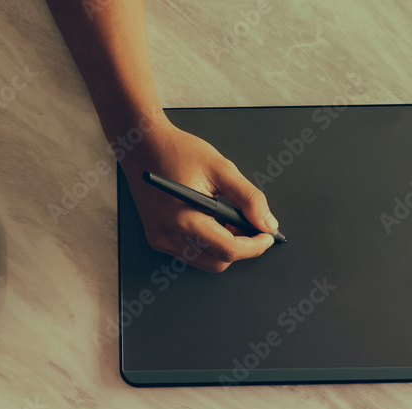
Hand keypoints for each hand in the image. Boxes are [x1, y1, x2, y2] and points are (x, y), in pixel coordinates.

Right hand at [123, 121, 278, 271]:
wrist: (143, 144)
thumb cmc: (177, 151)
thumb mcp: (221, 169)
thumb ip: (249, 198)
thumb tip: (267, 223)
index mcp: (184, 219)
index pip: (228, 250)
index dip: (254, 247)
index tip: (267, 237)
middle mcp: (167, 234)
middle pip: (218, 262)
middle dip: (240, 248)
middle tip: (250, 225)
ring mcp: (160, 238)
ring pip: (205, 261)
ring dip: (223, 247)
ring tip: (228, 219)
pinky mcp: (157, 237)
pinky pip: (190, 253)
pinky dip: (207, 244)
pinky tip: (211, 221)